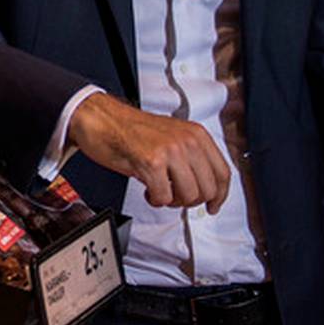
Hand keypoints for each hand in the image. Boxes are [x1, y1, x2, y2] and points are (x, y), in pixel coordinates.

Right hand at [67, 93, 230, 210]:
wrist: (101, 119)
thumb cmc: (130, 129)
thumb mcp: (171, 137)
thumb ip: (191, 157)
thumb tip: (203, 185)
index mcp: (195, 134)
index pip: (222, 172)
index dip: (219, 196)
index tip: (213, 205)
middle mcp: (187, 141)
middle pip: (207, 189)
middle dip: (190, 201)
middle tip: (175, 197)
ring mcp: (171, 151)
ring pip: (189, 196)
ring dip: (173, 201)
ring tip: (159, 191)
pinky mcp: (152, 162)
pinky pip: (164, 197)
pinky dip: (155, 200)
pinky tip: (148, 190)